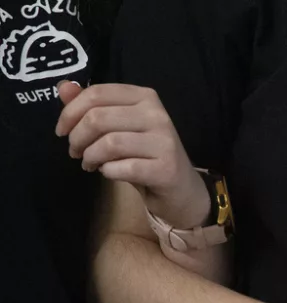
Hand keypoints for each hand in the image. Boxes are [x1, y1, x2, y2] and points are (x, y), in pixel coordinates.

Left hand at [55, 82, 208, 228]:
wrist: (180, 188)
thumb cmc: (145, 154)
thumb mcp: (118, 126)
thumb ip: (91, 106)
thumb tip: (64, 87)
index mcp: (145, 97)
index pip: (97, 94)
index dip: (70, 113)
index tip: (62, 131)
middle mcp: (158, 115)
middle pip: (98, 118)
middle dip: (77, 138)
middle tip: (75, 152)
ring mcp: (164, 141)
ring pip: (109, 143)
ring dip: (90, 157)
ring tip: (89, 164)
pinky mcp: (166, 168)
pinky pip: (122, 168)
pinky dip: (108, 172)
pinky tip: (109, 173)